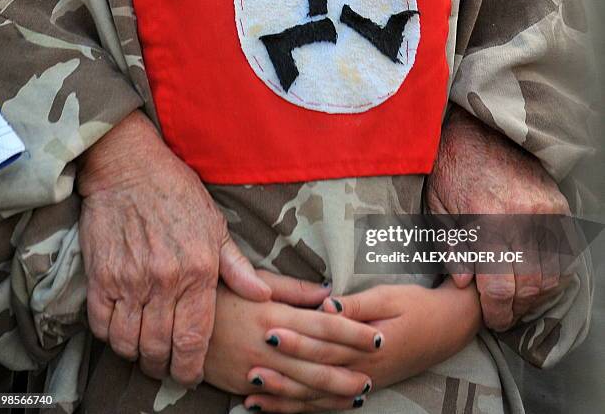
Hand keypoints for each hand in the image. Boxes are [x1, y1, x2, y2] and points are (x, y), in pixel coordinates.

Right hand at [77, 111, 270, 386]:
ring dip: (137, 355)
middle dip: (164, 367)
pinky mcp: (100, 276)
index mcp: (199, 271)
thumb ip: (237, 266)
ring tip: (145, 353)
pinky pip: (101, 324)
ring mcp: (129, 280)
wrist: (131, 170)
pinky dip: (110, 337)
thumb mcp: (216, 226)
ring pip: (129, 342)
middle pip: (160, 347)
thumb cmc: (178, 195)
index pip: (195, 338)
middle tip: (167, 368)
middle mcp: (164, 281)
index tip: (190, 375)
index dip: (191, 367)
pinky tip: (121, 332)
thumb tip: (263, 295)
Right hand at [205, 271, 383, 412]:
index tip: (376, 336)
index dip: (353, 332)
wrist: (178, 321)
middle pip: (319, 362)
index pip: (324, 325)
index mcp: (275, 314)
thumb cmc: (221, 294)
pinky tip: (321, 405)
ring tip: (359, 394)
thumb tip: (326, 291)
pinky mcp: (244, 385)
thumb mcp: (255, 282)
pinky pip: (280, 400)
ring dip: (334, 392)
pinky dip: (304, 405)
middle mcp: (270, 345)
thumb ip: (292, 289)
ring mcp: (257, 369)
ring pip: (304, 386)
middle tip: (375, 371)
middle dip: (350, 369)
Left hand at [248, 280, 480, 411]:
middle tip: (250, 368)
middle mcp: (364, 370)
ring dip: (287, 398)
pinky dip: (305, 408)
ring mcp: (365, 382)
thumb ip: (356, 305)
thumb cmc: (417, 305)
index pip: (326, 344)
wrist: (449, 327)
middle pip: (317, 374)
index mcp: (368, 344)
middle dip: (282, 373)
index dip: (297, 340)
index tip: (269, 332)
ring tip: (254, 396)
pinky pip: (331, 403)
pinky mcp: (365, 386)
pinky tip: (283, 407)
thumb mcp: (389, 296)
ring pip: (320, 397)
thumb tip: (324, 306)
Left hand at [426, 105, 570, 330]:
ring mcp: (544, 211)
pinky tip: (534, 278)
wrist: (476, 131)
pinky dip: (551, 270)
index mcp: (486, 220)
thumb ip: (451, 247)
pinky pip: (561, 249)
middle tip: (504, 316)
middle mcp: (521, 218)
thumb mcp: (437, 207)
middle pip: (528, 283)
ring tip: (518, 302)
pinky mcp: (555, 204)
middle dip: (516, 307)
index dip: (496, 309)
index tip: (492, 320)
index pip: (498, 283)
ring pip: (550, 270)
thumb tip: (464, 282)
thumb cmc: (450, 170)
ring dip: (536, 294)